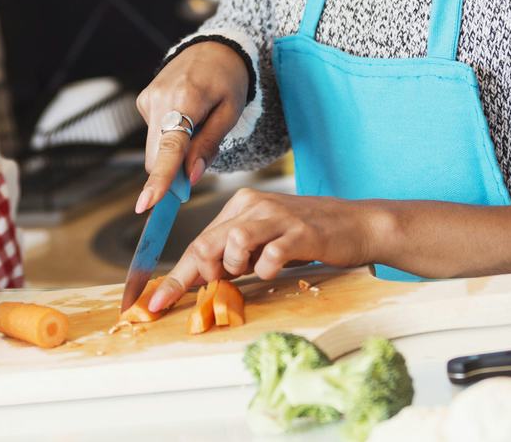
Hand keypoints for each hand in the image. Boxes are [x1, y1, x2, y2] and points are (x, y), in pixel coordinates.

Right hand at [135, 40, 249, 213]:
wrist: (213, 47)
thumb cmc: (227, 80)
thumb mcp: (230, 112)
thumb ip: (209, 145)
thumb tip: (190, 177)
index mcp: (186, 98)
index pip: (170, 147)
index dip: (159, 178)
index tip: (147, 203)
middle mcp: (160, 98)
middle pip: (157, 155)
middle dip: (172, 171)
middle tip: (195, 171)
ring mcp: (148, 98)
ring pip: (154, 147)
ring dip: (173, 152)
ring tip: (197, 127)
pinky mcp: (143, 100)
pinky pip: (154, 133)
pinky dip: (169, 136)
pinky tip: (186, 117)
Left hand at [147, 189, 381, 311]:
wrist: (355, 224)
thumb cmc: (305, 236)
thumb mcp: (264, 240)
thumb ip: (234, 254)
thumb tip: (203, 279)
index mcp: (240, 206)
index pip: (198, 243)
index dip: (174, 278)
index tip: (154, 303)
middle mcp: (253, 206)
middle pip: (207, 243)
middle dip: (202, 275)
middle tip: (216, 287)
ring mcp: (277, 217)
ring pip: (233, 242)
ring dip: (236, 267)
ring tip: (253, 269)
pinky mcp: (301, 232)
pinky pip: (271, 255)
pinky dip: (267, 269)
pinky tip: (275, 267)